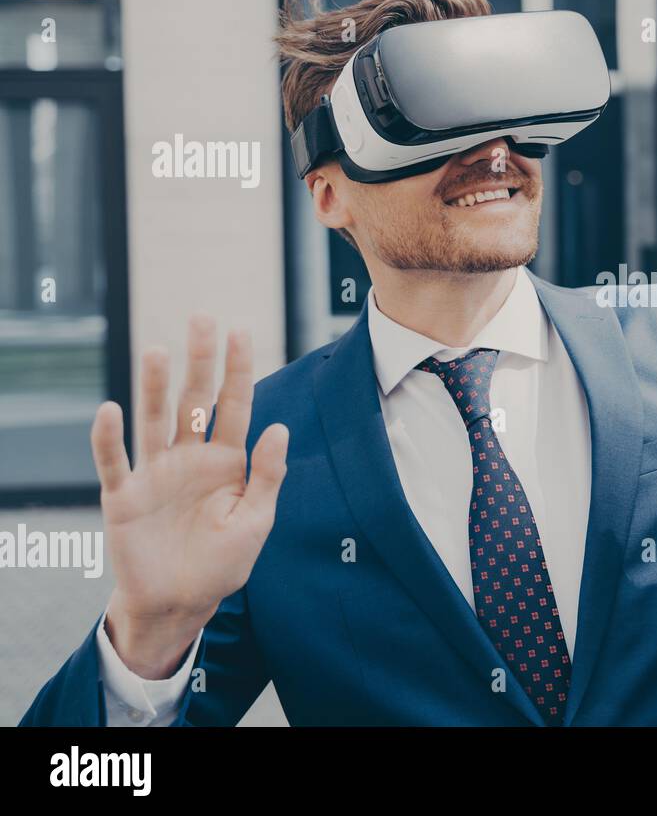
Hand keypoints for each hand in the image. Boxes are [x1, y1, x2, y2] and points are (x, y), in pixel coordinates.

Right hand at [96, 316, 287, 678]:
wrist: (180, 603)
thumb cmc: (223, 562)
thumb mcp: (256, 521)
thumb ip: (267, 476)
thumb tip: (280, 428)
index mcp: (226, 461)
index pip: (235, 405)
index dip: (238, 369)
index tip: (241, 330)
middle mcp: (189, 457)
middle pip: (194, 400)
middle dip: (199, 361)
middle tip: (202, 319)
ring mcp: (155, 473)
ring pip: (155, 420)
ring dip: (155, 386)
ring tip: (158, 350)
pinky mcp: (123, 496)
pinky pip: (114, 462)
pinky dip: (110, 437)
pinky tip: (111, 409)